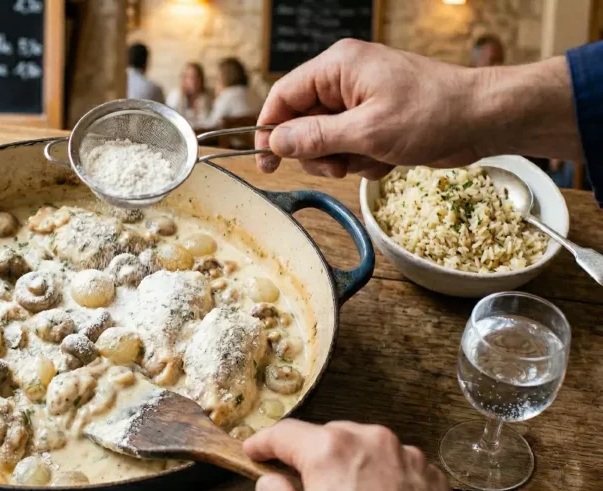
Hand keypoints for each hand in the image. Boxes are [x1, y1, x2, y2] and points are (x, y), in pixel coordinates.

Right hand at [243, 419, 474, 490]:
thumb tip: (271, 484)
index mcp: (329, 450)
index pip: (284, 433)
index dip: (263, 443)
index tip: (255, 451)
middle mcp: (369, 441)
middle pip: (325, 438)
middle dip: (310, 460)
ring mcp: (404, 454)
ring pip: (361, 449)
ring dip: (347, 468)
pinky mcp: (428, 473)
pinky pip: (393, 466)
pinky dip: (380, 480)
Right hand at [255, 39, 578, 178]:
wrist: (483, 119)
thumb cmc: (433, 113)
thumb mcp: (367, 131)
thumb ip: (316, 137)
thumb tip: (277, 143)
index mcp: (338, 67)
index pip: (283, 96)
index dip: (269, 130)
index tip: (265, 163)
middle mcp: (344, 79)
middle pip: (301, 122)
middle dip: (317, 151)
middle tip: (338, 165)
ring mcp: (360, 99)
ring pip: (324, 140)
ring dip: (343, 159)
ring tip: (371, 158)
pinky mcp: (374, 118)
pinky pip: (348, 146)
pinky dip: (363, 159)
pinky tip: (388, 157)